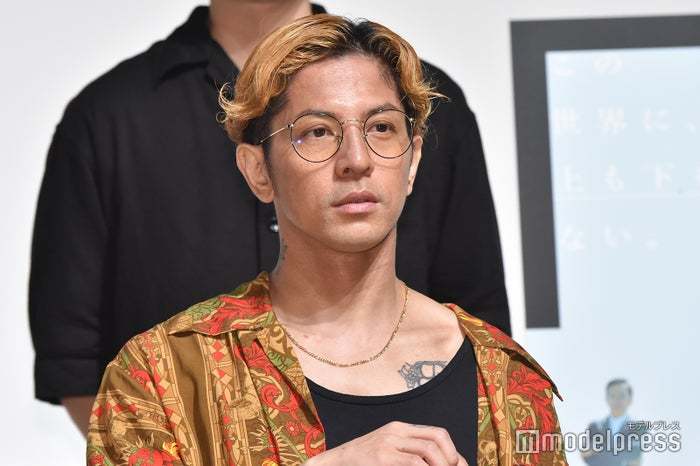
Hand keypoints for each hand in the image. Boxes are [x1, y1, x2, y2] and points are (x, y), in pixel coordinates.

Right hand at [304, 420, 468, 465]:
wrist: (332, 464)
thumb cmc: (361, 464)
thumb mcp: (387, 454)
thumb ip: (408, 455)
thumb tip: (439, 462)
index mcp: (399, 429)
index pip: (437, 433)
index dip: (453, 452)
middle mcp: (395, 431)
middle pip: (437, 437)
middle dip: (452, 458)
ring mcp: (387, 442)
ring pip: (428, 449)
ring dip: (441, 465)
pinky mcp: (380, 456)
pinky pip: (413, 462)